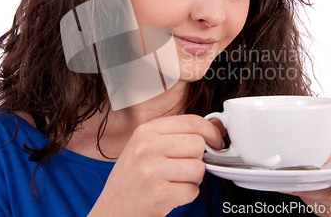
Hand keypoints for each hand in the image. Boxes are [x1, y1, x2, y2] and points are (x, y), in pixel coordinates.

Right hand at [88, 114, 222, 216]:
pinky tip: (170, 193)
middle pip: (198, 144)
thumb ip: (179, 133)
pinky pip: (193, 190)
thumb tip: (218, 125)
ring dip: (192, 178)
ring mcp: (152, 171)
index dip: (211, 131)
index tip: (216, 141)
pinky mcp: (160, 194)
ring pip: (199, 168)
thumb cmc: (131, 177)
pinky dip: (187, 194)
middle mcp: (147, 147)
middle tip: (182, 167)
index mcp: (146, 131)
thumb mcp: (146, 145)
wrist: (112, 208)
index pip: (192, 121)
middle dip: (197, 158)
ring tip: (174, 180)